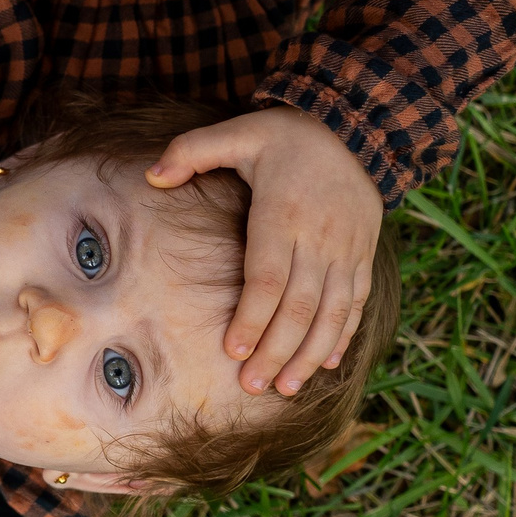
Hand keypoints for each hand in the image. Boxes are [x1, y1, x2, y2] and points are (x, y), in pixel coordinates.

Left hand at [147, 106, 383, 396]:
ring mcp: (347, 250)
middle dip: (276, 350)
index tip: (232, 350)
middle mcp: (319, 237)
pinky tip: (327, 364)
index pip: (267, 277)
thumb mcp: (237, 130)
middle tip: (253, 386)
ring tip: (287, 387)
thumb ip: (192, 150)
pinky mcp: (364, 254)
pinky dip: (344, 335)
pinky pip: (357, 302)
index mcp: (282, 213)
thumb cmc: (284, 136)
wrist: (355, 129)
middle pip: (299, 305)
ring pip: (332, 312)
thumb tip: (152, 176)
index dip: (252, 317)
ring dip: (310, 354)